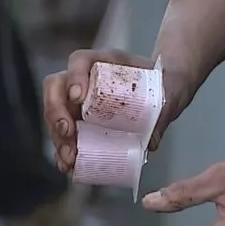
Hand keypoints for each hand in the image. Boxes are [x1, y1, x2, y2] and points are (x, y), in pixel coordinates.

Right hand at [42, 49, 196, 172]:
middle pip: (56, 87)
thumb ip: (163, 111)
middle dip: (56, 112)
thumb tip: (150, 142)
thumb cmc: (165, 84)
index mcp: (106, 62)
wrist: (165, 89)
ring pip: (55, 112)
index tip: (78, 97)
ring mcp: (80, 100)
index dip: (74, 76)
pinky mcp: (81, 120)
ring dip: (57, 136)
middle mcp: (86, 78)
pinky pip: (63, 133)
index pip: (80, 60)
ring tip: (69, 157)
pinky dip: (62, 149)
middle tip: (68, 134)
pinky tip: (68, 165)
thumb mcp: (169, 92)